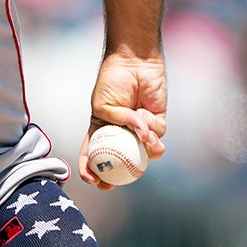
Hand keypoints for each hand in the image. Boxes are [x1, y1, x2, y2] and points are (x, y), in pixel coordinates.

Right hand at [78, 53, 166, 189]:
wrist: (134, 62)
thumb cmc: (112, 82)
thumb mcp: (102, 106)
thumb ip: (115, 122)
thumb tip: (136, 136)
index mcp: (102, 132)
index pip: (93, 156)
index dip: (90, 170)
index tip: (92, 179)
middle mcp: (121, 135)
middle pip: (119, 163)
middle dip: (116, 177)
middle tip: (112, 183)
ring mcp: (139, 131)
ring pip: (142, 154)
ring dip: (142, 150)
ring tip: (140, 136)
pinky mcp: (156, 123)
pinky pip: (155, 137)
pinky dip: (150, 129)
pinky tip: (144, 114)